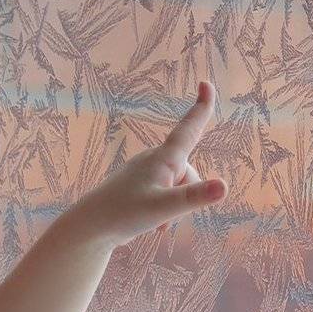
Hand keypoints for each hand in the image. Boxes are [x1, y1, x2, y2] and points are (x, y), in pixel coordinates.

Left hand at [73, 80, 228, 250]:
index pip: (189, 128)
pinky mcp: (138, 185)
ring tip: (153, 221)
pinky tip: (150, 224)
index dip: (202, 107)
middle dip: (187, 194)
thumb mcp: (164, 208)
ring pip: (177, 186)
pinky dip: (164, 209)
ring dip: (174, 206)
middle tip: (163, 213)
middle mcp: (153, 160)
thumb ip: (194, 197)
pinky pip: (164, 194)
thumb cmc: (123, 214)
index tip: (206, 83)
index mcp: (162, 159)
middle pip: (188, 172)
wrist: (88, 228)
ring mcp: (144, 172)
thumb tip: (224, 187)